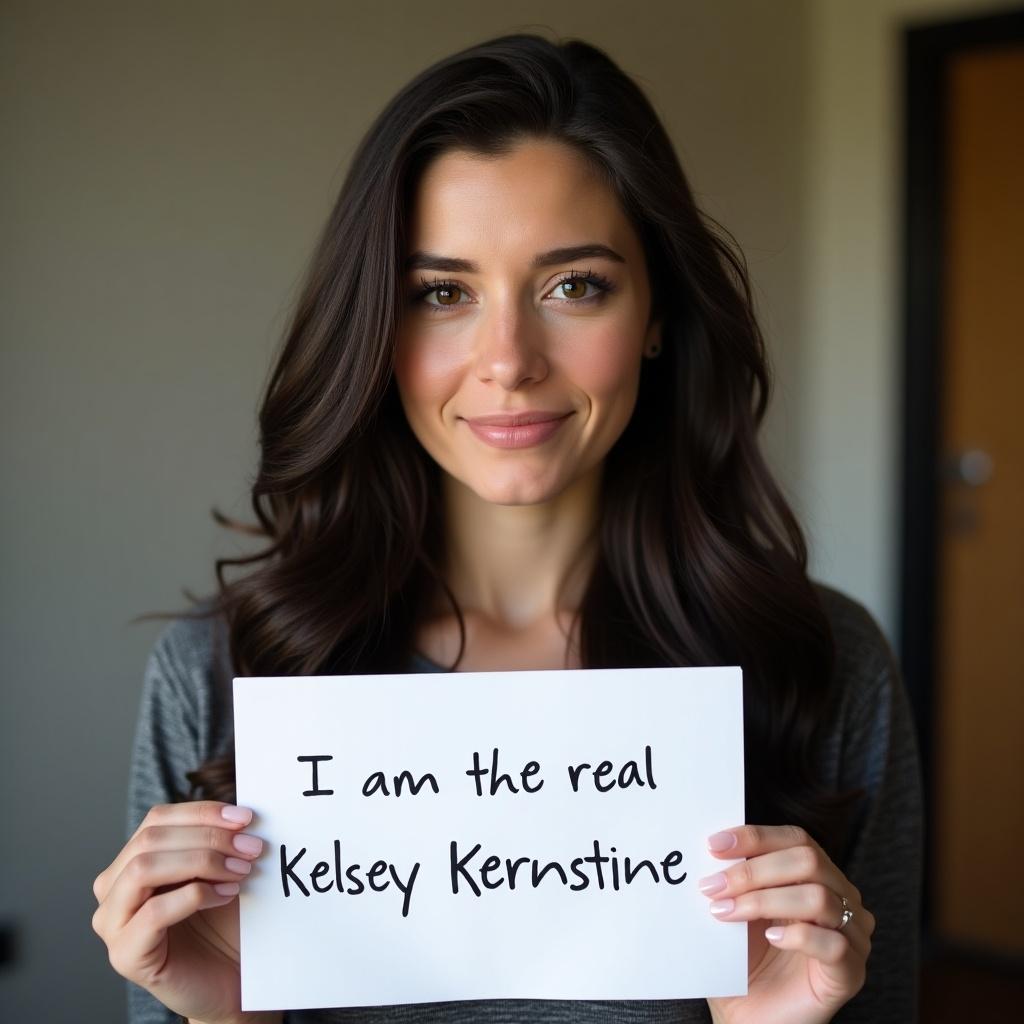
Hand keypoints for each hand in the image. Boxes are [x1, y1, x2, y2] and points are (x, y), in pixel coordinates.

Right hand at [91, 800, 272, 1023]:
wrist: (229, 981)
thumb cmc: (223, 923)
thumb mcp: (220, 870)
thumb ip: (218, 839)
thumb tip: (240, 810)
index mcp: (130, 863)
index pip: (156, 819)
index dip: (202, 812)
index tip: (245, 817)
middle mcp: (112, 890)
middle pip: (150, 840)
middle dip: (208, 837)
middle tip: (251, 847)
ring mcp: (113, 924)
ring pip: (143, 869)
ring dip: (200, 862)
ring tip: (240, 871)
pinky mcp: (125, 954)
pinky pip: (154, 911)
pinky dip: (196, 895)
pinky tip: (226, 895)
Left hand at [701, 824, 874, 1023]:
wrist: (751, 1019)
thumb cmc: (745, 961)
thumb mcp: (737, 909)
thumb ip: (733, 879)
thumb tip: (709, 848)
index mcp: (818, 877)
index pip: (796, 839)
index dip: (755, 836)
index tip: (714, 845)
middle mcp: (842, 899)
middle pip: (807, 861)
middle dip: (753, 870)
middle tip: (712, 886)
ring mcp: (852, 936)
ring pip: (818, 897)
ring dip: (763, 900)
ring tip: (727, 913)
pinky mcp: (851, 973)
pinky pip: (833, 944)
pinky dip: (798, 935)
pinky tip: (771, 937)